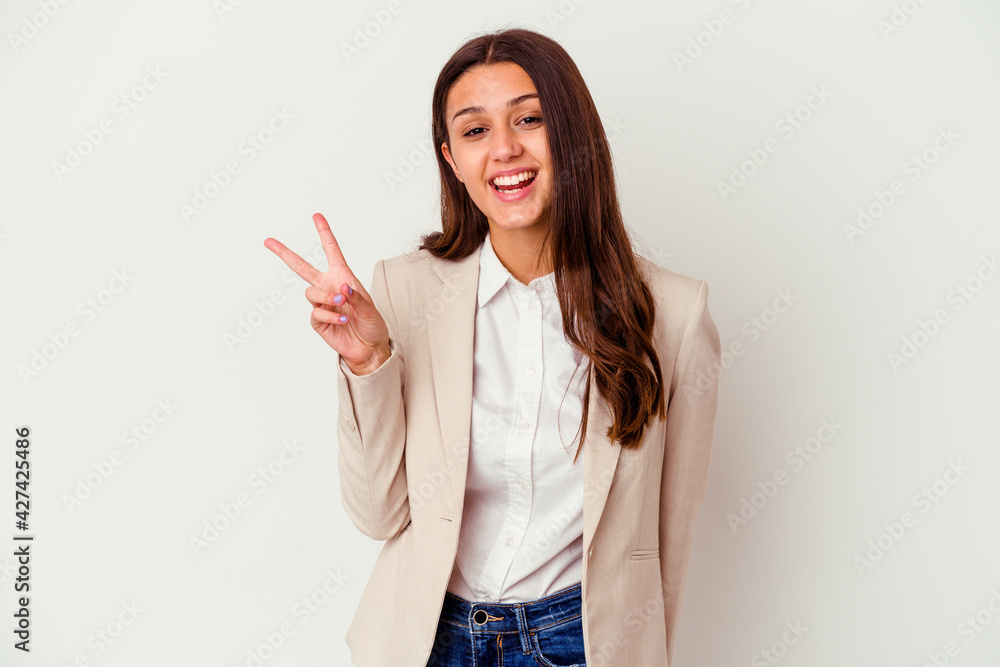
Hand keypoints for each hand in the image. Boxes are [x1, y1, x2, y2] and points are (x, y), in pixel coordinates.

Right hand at [264, 213, 389, 373]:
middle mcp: (329, 287)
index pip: (331, 251)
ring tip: (341, 304)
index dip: (324, 233)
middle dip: (285, 254)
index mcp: (342, 277)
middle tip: (268, 241)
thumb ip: (357, 296)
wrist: (368, 348)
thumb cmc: (372, 324)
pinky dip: (329, 315)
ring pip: (310, 293)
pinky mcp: (318, 321)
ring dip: (326, 297)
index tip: (316, 216)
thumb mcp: (370, 308)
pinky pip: (316, 313)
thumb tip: (342, 287)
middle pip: (301, 267)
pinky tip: (342, 320)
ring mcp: (322, 304)